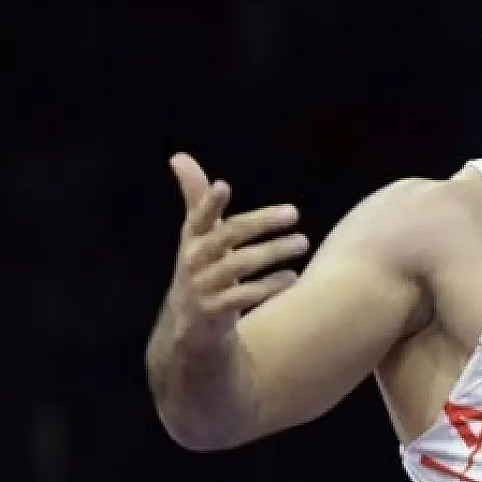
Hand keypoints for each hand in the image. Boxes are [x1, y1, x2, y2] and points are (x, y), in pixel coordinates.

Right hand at [165, 153, 309, 345]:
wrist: (189, 325)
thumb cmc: (202, 267)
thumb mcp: (198, 234)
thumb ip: (196, 196)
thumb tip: (179, 156)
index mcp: (191, 238)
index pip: (198, 216)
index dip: (209, 202)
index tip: (223, 185)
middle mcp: (193, 260)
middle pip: (226, 236)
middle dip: (260, 222)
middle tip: (294, 213)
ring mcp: (202, 287)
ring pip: (238, 265)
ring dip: (273, 252)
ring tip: (302, 242)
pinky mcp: (213, 311)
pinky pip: (243, 296)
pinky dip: (268, 286)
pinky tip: (292, 276)